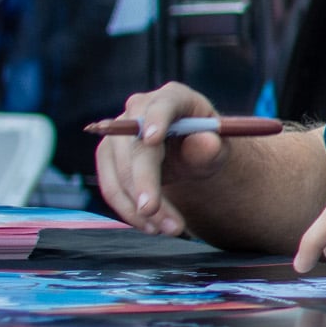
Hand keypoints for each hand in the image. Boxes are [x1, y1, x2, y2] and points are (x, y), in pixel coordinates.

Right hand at [94, 83, 225, 235]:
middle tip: (160, 215)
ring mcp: (118, 133)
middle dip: (146, 184)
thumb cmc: (206, 145)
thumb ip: (211, 147)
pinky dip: (129, 210)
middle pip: (134, 147)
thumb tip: (206, 142)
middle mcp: (139, 110)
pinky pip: (112, 186)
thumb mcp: (217, 147)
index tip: (153, 141)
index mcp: (173, 97)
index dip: (156, 121)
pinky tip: (151, 226)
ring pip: (119, 171)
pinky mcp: (108, 156)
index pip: (162, 105)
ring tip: (168, 229)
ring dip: (138, 206)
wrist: (189, 155)